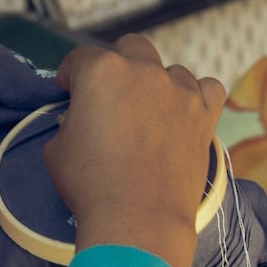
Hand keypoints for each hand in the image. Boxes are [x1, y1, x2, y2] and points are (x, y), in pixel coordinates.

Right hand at [43, 34, 225, 266]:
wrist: (138, 218)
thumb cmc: (92, 186)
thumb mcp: (57, 149)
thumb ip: (70, 123)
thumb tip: (79, 121)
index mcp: (101, 71)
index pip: (80, 59)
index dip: (71, 76)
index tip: (69, 91)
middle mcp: (143, 71)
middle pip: (131, 47)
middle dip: (118, 64)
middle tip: (111, 96)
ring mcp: (179, 90)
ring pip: (171, 70)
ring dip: (158, 85)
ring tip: (150, 114)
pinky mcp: (205, 114)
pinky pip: (208, 88)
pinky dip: (197, 96)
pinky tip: (185, 113)